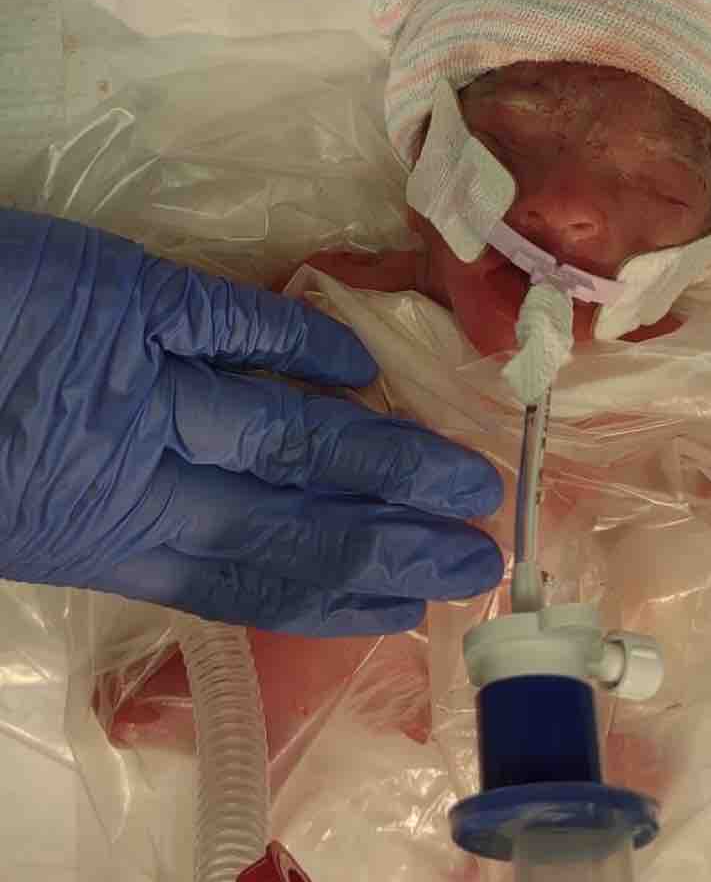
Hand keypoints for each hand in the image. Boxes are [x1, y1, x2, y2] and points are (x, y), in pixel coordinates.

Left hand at [0, 210, 505, 634]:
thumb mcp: (15, 511)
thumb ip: (103, 517)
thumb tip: (224, 523)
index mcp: (89, 530)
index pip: (247, 575)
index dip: (342, 590)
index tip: (417, 601)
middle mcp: (130, 467)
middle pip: (289, 512)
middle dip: (392, 534)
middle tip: (479, 546)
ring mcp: (133, 378)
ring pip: (285, 427)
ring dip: (382, 454)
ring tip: (462, 476)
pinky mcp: (124, 293)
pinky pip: (229, 320)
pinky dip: (297, 341)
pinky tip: (359, 366)